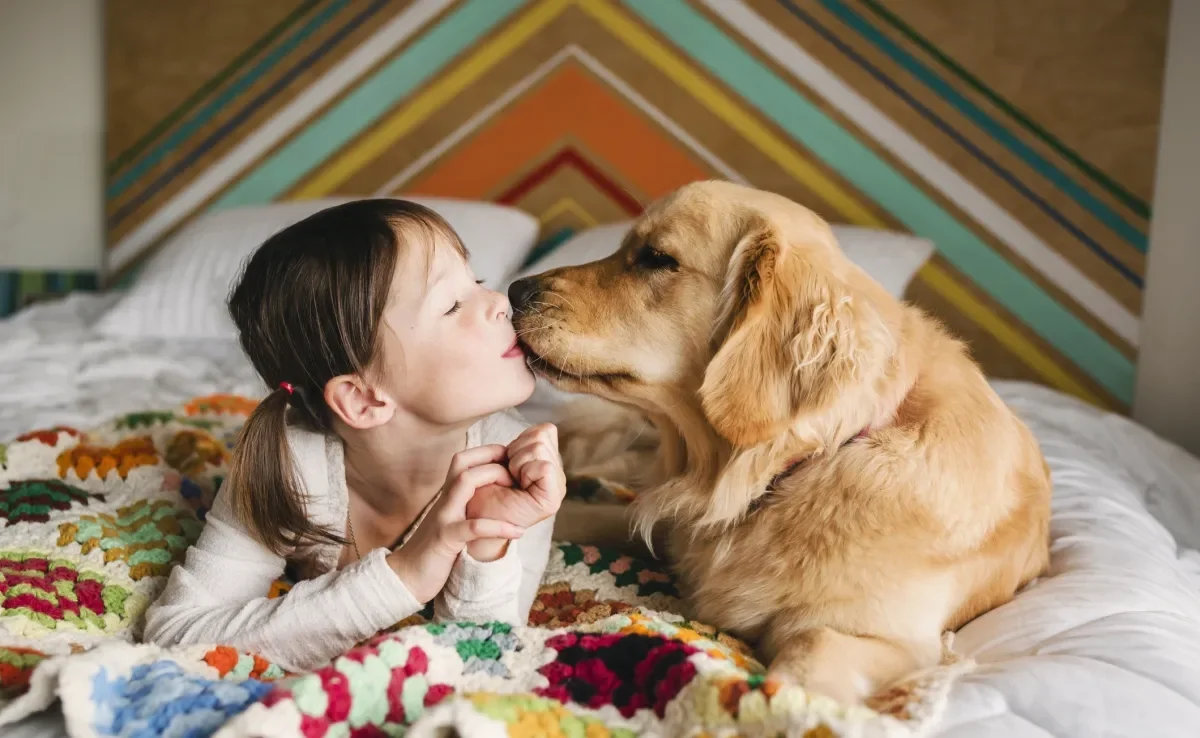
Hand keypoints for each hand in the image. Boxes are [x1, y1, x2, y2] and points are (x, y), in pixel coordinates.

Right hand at [387, 446, 523, 602]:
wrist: (405, 578)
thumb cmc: (433, 552)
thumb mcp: (451, 524)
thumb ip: (464, 509)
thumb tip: (491, 501)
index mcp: (447, 498)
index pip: (462, 462)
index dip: (487, 453)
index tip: (511, 458)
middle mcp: (445, 502)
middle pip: (462, 463)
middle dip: (491, 457)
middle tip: (518, 467)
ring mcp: (444, 518)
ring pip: (464, 483)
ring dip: (494, 478)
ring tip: (519, 489)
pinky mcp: (446, 539)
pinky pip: (473, 527)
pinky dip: (497, 526)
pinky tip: (517, 531)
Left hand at [466, 424, 566, 529]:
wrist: (471, 521)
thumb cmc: (482, 491)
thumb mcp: (504, 458)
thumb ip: (525, 443)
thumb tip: (544, 428)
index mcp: (548, 466)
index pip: (546, 430)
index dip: (522, 439)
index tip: (509, 462)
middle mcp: (557, 476)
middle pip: (543, 435)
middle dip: (517, 450)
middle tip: (509, 473)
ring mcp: (557, 488)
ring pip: (541, 447)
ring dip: (517, 461)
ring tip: (511, 481)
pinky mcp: (552, 499)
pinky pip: (544, 466)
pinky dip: (524, 471)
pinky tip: (516, 486)